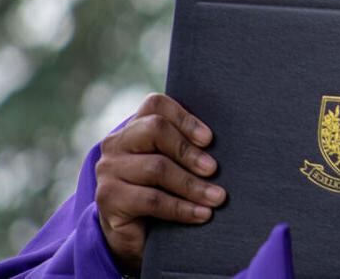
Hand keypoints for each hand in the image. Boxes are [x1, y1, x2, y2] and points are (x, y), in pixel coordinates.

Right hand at [94, 93, 225, 273]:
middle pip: (155, 130)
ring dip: (192, 185)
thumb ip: (189, 145)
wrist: (134, 234)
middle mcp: (116, 143)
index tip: (209, 139)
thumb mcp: (174, 163)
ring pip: (157, 168)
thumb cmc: (163, 190)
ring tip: (217, 197)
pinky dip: (182, 208)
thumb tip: (231, 138)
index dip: (185, 118)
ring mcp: (109, 170)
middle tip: (214, 169)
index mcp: (134, 127)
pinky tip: (202, 214)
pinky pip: (151, 200)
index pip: (156, 105)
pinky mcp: (109, 198)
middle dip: (189, 151)